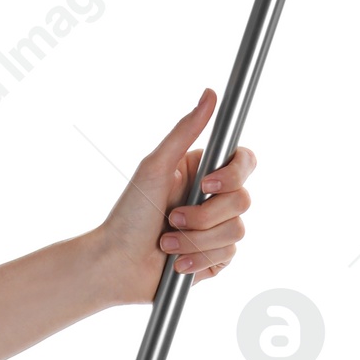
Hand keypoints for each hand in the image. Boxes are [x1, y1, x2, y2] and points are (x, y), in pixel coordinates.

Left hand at [92, 91, 257, 304]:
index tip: (205, 186)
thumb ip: (185, 130)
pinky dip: (198, 260)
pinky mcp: (215, 257)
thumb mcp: (155, 166)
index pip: (244, 162)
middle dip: (203, 216)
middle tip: (172, 219)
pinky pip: (228, 257)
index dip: (232, 176)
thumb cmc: (129, 214)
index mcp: (203, 171)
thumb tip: (210, 94)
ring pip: (236, 231)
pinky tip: (176, 262)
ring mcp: (217, 229)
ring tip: (167, 244)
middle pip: (242, 200)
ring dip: (196, 241)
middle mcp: (214, 198)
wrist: (115, 265)